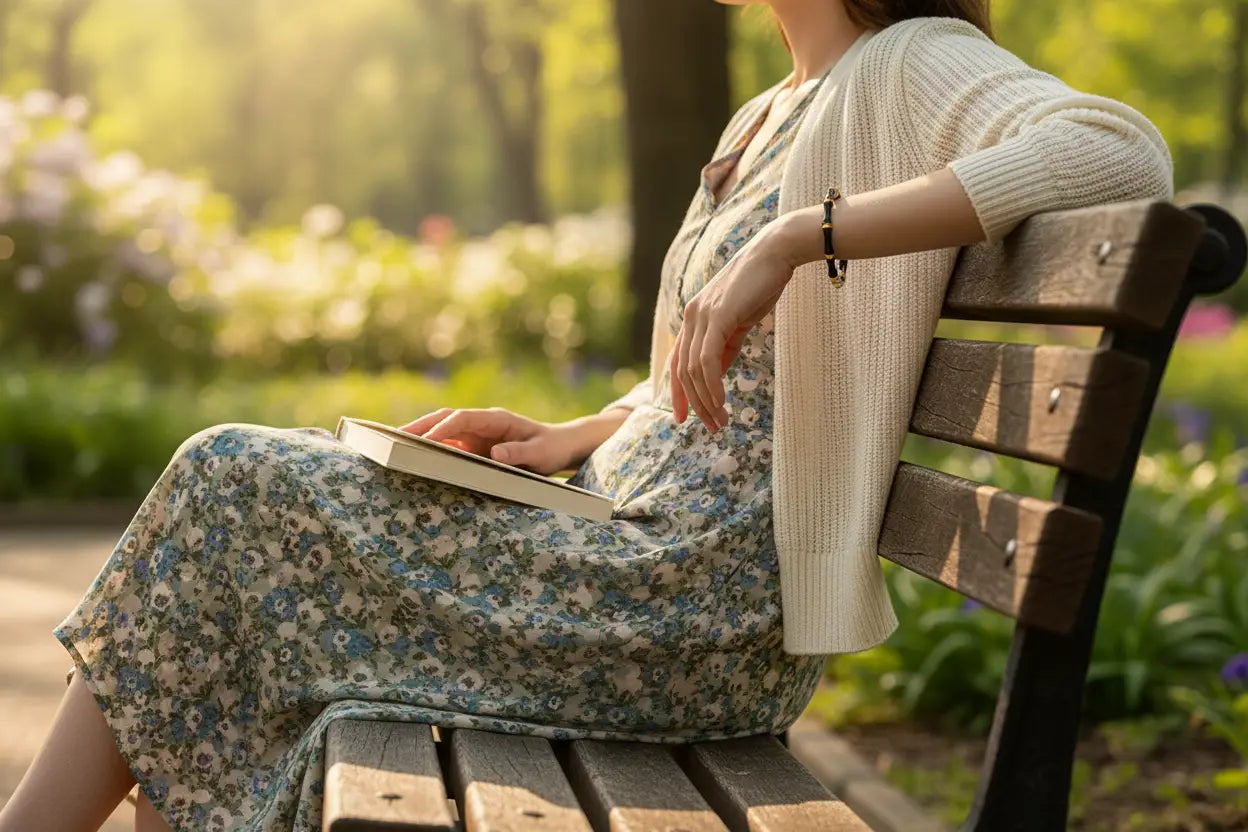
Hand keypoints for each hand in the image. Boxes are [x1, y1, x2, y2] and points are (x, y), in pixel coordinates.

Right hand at [400, 408, 579, 474]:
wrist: (560, 446)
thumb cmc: (552, 448)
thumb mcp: (541, 453)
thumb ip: (520, 452)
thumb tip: (495, 453)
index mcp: (497, 419)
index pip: (462, 418)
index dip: (443, 428)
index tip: (425, 441)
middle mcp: (482, 423)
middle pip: (444, 418)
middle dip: (419, 426)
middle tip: (393, 437)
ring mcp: (476, 433)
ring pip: (442, 430)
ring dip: (419, 436)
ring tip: (393, 447)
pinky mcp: (474, 446)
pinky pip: (448, 445)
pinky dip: (430, 450)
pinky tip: (413, 459)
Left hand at [670, 222, 796, 430]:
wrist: (775, 254)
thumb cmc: (761, 285)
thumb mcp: (739, 322)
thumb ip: (724, 346)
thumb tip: (715, 374)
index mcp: (693, 318)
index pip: (677, 362)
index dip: (678, 392)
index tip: (684, 417)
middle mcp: (691, 316)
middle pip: (683, 372)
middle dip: (695, 404)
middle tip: (713, 426)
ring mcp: (701, 315)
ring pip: (694, 370)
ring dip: (707, 400)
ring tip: (722, 419)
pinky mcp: (717, 316)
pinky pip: (708, 360)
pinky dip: (712, 384)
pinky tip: (721, 401)